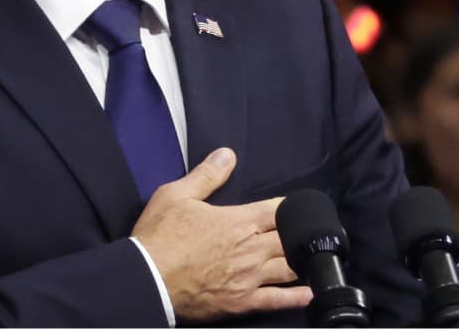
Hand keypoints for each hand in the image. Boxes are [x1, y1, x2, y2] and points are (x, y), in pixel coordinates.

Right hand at [131, 148, 312, 321]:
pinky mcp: (242, 303)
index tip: (298, 208)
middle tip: (310, 233)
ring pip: (288, 268)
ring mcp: (249, 278)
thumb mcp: (177, 195)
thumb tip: (227, 154)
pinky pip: (277, 300)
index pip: (278, 211)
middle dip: (300, 234)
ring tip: (312, 259)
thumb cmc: (159, 238)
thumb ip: (207, 175)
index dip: (291, 208)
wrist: (147, 279)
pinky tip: (308, 293)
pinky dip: (296, 297)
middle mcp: (250, 249)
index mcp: (238, 221)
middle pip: (288, 239)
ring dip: (302, 262)